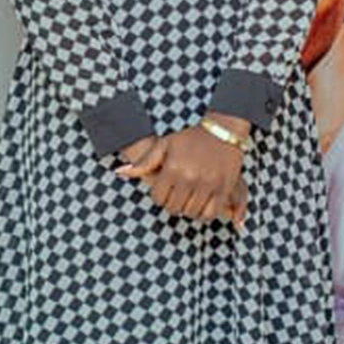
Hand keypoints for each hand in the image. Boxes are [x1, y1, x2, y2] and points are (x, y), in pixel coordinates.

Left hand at [121, 125, 244, 227]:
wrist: (222, 129)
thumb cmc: (190, 137)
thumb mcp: (164, 144)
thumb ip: (144, 162)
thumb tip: (120, 172)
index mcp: (172, 168)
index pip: (158, 198)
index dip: (159, 196)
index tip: (166, 189)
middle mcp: (189, 178)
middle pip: (174, 208)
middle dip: (173, 203)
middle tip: (178, 194)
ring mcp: (207, 184)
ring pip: (191, 213)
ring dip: (188, 209)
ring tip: (189, 197)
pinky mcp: (223, 189)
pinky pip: (210, 213)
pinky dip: (204, 213)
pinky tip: (202, 203)